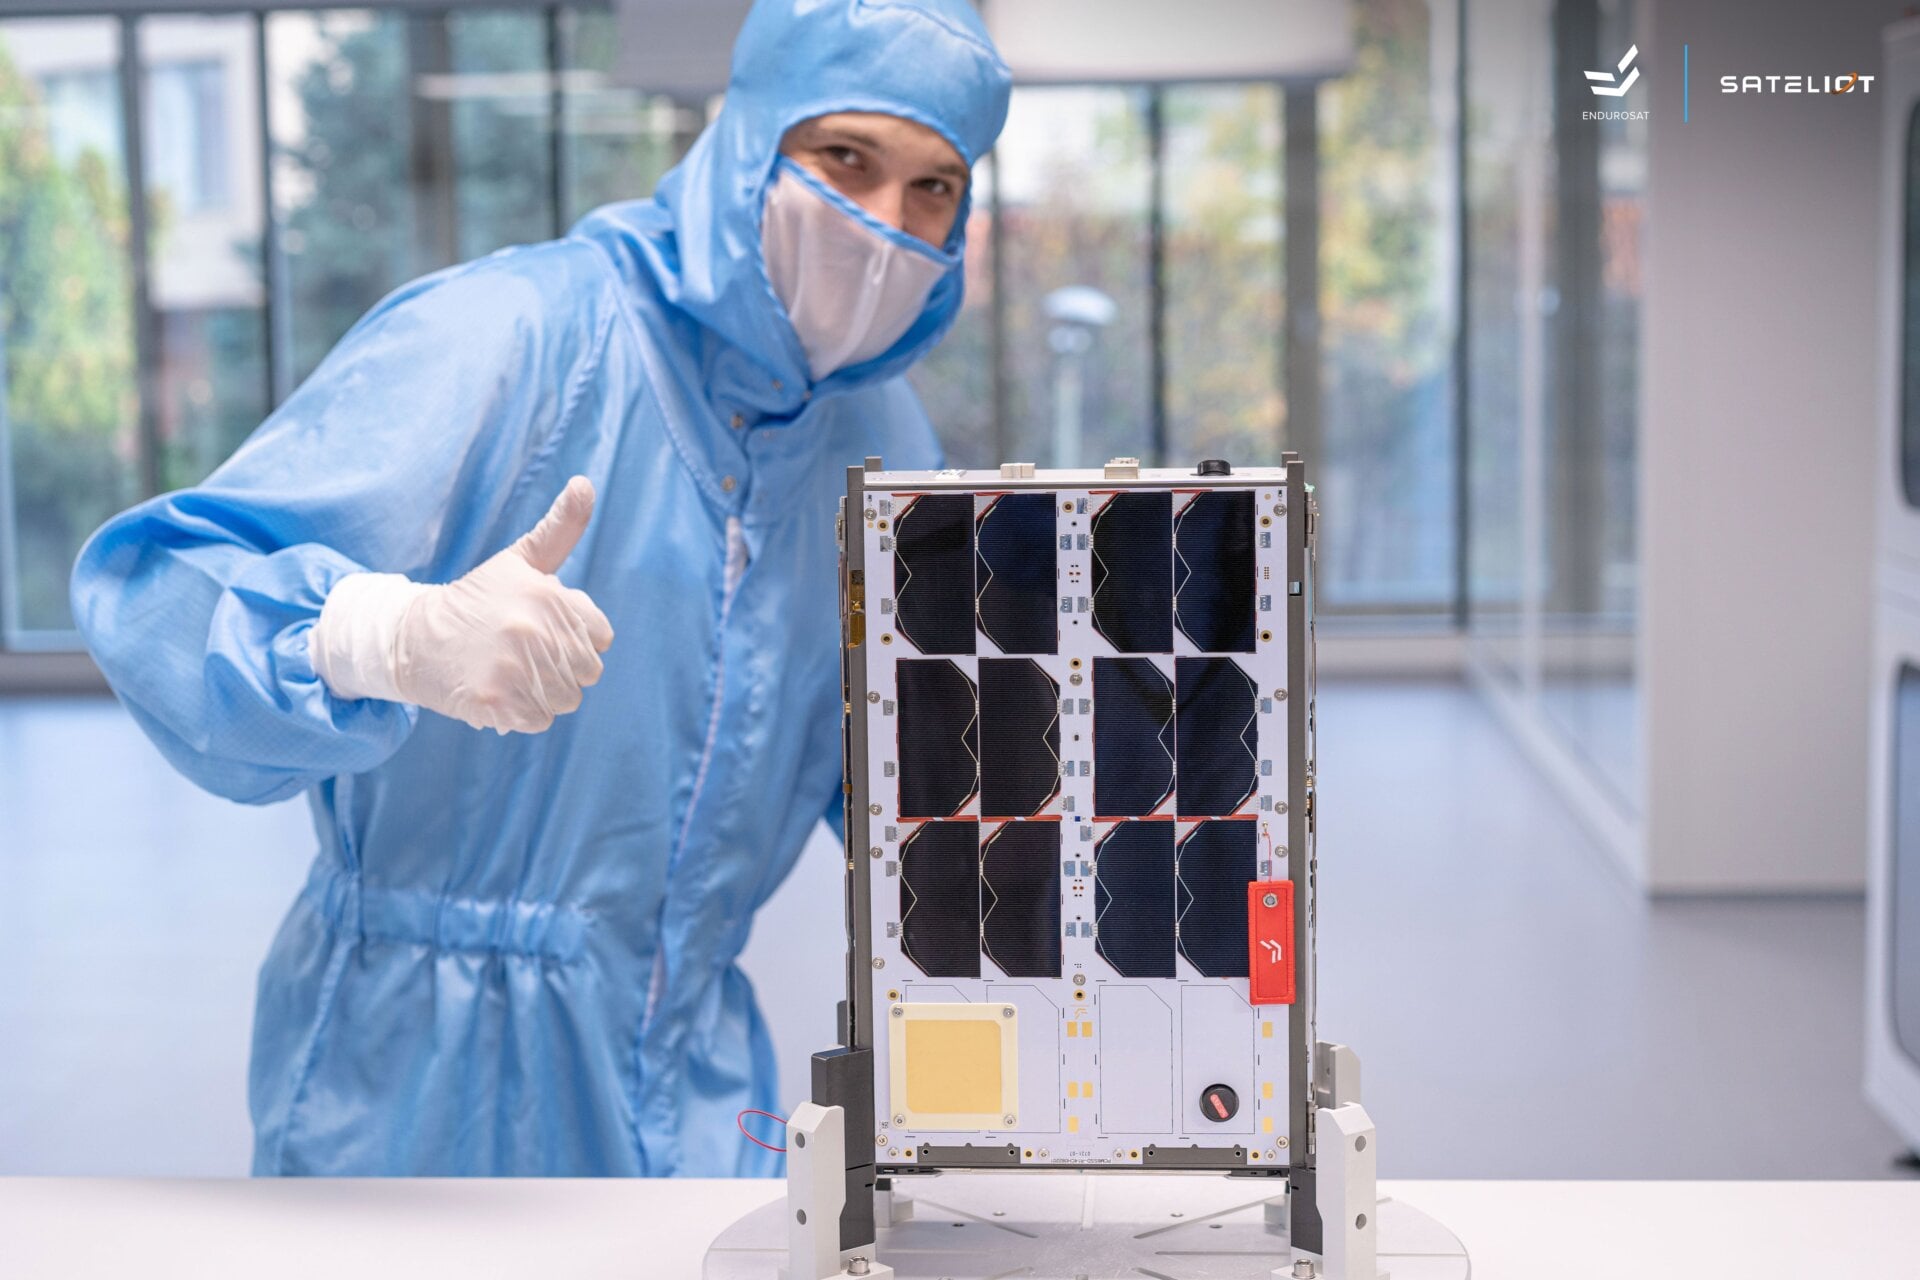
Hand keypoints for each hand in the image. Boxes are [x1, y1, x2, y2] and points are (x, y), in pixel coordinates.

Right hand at [312, 476, 614, 733]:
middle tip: (519, 651)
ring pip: (565, 699)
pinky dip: (521, 713)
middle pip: (586, 671)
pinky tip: (496, 690)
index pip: (600, 637)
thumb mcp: (520, 560)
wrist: (413, 638)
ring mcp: (514, 669)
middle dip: (560, 666)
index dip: (574, 636)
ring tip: (507, 670)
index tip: (539, 628)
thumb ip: (560, 527)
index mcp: (547, 596)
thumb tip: (586, 483)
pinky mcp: (496, 703)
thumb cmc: (477, 600)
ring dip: (542, 692)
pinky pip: (538, 720)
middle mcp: (533, 631)